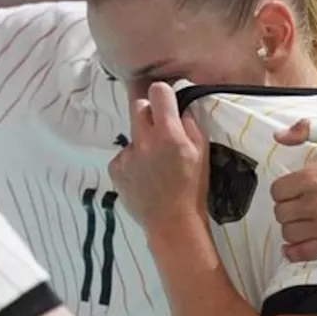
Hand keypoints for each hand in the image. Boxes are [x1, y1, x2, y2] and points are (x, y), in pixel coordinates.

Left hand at [108, 82, 209, 231]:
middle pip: (137, 106)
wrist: (172, 223)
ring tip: (154, 166)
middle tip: (158, 128)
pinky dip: (132, 162)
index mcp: (169, 134)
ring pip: (132, 135)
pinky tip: (143, 177)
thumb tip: (178, 106)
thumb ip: (189, 123)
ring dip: (142, 142)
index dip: (162, 93)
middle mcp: (144, 141)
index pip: (157, 92)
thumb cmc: (192, 188)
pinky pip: (123, 155)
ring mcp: (126, 155)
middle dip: (148, 111)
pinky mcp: (115, 168)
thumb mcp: (202, 152)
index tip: (165, 99)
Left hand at [269, 119, 316, 261]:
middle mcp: (316, 204)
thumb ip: (307, 133)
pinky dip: (295, 251)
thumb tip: (279, 136)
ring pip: (289, 233)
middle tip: (298, 205)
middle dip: (287, 208)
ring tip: (302, 221)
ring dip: (292, 227)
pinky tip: (293, 247)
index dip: (284, 190)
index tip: (291, 190)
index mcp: (313, 178)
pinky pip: (305, 253)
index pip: (277, 191)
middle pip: (281, 213)